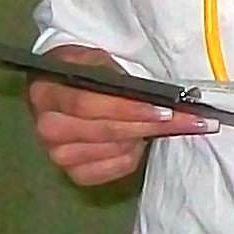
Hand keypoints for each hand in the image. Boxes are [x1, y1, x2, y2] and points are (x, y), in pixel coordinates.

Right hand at [27, 45, 219, 186]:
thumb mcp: (93, 59)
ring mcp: (59, 155)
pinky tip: (138, 140)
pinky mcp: (75, 173)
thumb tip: (154, 94)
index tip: (164, 109)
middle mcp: (47, 128)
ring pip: (115, 151)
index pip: (87, 104)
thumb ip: (115, 74)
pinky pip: (116, 168)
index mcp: (46, 93)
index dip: (128, 108)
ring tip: (162, 123)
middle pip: (106, 132)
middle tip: (187, 120)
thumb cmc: (81, 72)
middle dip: (150, 124)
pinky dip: (133, 155)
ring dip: (144, 137)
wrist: (60, 91)